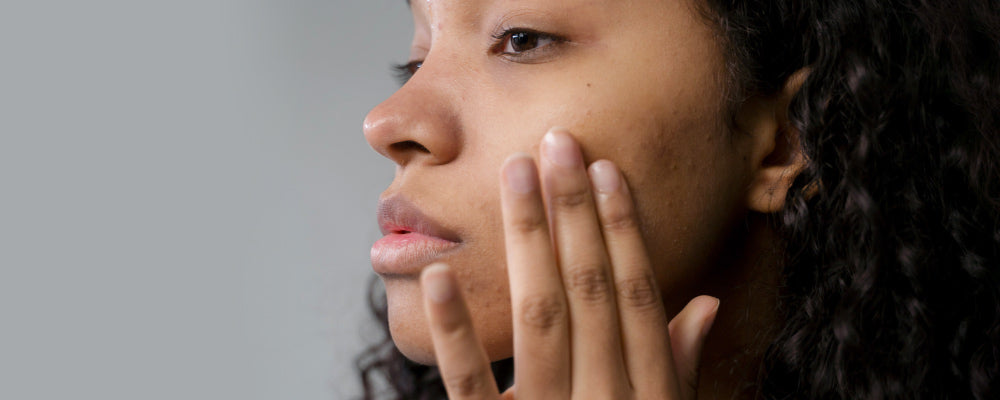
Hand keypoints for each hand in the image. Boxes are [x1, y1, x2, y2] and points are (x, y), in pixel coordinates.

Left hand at [420, 128, 719, 398]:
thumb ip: (677, 367)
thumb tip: (708, 301)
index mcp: (649, 395)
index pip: (636, 296)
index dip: (623, 231)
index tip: (604, 171)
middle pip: (590, 292)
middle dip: (573, 214)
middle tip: (556, 144)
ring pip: (541, 318)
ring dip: (527, 242)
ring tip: (515, 175)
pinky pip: (473, 387)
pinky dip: (454, 331)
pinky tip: (440, 274)